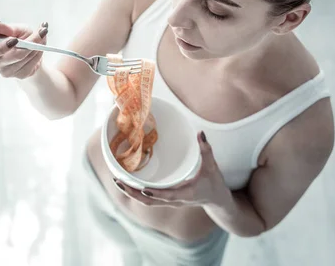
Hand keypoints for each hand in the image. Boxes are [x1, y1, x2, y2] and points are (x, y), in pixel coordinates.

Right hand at [0, 20, 47, 79]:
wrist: (29, 50)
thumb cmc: (18, 38)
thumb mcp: (14, 29)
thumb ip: (6, 28)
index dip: (1, 47)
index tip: (14, 39)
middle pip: (12, 57)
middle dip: (26, 44)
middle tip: (38, 34)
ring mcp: (8, 72)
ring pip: (25, 58)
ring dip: (35, 45)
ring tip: (41, 34)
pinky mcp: (21, 75)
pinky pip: (32, 63)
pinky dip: (38, 53)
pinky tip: (39, 46)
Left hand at [113, 132, 230, 207]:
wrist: (216, 200)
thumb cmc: (214, 183)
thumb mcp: (212, 166)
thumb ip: (206, 150)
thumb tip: (200, 133)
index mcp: (186, 194)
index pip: (168, 196)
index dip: (156, 194)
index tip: (143, 189)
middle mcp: (174, 200)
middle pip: (149, 201)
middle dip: (133, 193)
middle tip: (118, 181)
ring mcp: (169, 201)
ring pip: (146, 201)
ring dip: (131, 193)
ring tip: (117, 181)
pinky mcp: (166, 199)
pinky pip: (148, 198)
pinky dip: (136, 192)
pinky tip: (127, 182)